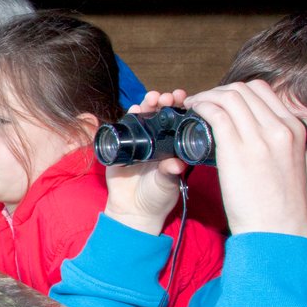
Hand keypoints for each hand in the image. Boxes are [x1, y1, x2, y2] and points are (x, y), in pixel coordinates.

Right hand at [102, 90, 193, 233]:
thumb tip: (176, 164)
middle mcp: (156, 139)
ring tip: (153, 98)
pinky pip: (123, 127)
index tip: (186, 99)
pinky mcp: (120, 145)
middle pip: (160, 113)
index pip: (178, 121)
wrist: (134, 210)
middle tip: (169, 97)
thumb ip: (170, 173)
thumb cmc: (157, 197)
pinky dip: (128, 116)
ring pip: (143, 115)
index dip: (181, 107)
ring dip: (147, 103)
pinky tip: (134, 110)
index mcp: (172, 145)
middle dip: (165, 100)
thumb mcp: (167, 185)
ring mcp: (138, 140)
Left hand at [184, 79, 306, 236]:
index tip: (221, 102)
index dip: (237, 92)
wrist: (278, 233)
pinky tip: (192, 113)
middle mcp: (281, 128)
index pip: (263, 91)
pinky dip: (200, 107)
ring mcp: (260, 138)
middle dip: (218, 91)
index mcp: (294, 130)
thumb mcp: (288, 166)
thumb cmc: (279, 209)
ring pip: (228, 97)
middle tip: (203, 103)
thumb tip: (252, 136)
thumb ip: (276, 146)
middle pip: (244, 90)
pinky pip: (215, 113)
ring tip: (193, 107)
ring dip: (206, 97)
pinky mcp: (237, 150)